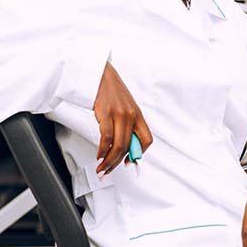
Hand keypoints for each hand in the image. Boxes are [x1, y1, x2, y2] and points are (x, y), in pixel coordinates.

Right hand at [92, 61, 152, 176]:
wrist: (99, 75)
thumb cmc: (110, 91)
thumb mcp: (124, 107)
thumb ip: (126, 124)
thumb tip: (123, 145)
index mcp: (138, 115)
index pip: (147, 140)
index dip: (139, 154)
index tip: (128, 162)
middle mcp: (131, 116)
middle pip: (129, 147)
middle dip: (118, 163)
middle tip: (108, 171)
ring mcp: (119, 115)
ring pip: (118, 146)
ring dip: (109, 161)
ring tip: (102, 168)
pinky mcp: (106, 113)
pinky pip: (106, 138)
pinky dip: (102, 150)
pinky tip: (98, 155)